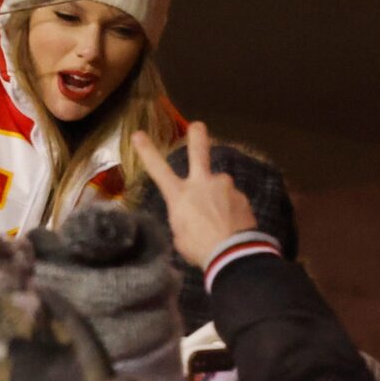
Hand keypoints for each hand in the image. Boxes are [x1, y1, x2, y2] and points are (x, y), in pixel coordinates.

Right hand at [131, 121, 256, 267]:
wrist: (234, 254)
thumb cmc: (199, 249)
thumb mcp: (180, 237)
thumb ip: (184, 219)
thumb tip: (192, 216)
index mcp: (179, 195)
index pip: (158, 169)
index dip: (147, 151)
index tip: (137, 134)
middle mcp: (202, 184)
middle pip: (198, 152)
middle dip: (197, 136)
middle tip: (198, 126)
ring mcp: (224, 187)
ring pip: (219, 186)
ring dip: (219, 197)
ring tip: (222, 219)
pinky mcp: (241, 196)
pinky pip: (233, 200)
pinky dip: (232, 209)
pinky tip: (233, 225)